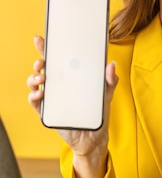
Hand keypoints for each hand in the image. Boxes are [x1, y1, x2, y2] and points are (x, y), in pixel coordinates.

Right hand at [27, 35, 118, 177]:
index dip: (47, 49)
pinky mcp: (48, 112)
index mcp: (70, 77)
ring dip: (33, 79)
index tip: (41, 39)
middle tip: (41, 62)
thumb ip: (109, 80)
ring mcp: (52, 98)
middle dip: (39, 62)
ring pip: (35, 84)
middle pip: (43, 69)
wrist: (94, 138)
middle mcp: (59, 85)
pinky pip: (35, 103)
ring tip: (41, 78)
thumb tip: (111, 65)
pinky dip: (34, 97)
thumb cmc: (98, 113)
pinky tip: (40, 94)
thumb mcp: (106, 94)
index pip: (57, 60)